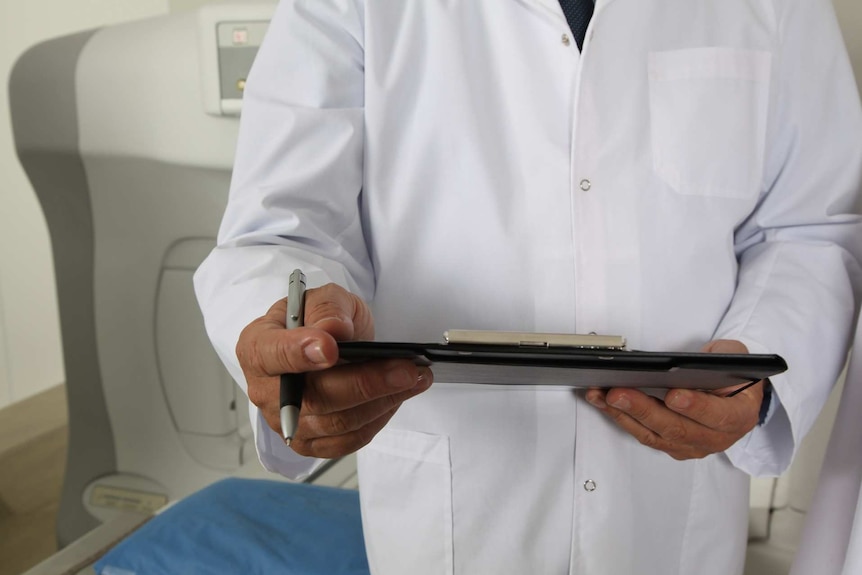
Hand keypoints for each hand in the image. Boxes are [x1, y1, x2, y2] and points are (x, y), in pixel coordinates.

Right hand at [236, 283, 431, 457]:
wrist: (327, 343)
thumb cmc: (319, 320)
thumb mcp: (324, 298)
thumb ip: (327, 308)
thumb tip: (333, 330)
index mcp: (257, 347)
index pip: (272, 355)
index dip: (300, 353)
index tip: (331, 348)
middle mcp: (266, 391)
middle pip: (313, 397)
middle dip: (365, 383)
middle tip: (405, 368)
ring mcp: (287, 423)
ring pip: (337, 422)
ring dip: (382, 401)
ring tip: (415, 378)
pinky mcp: (312, 443)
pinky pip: (348, 440)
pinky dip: (379, 418)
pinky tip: (399, 396)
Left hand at [584, 339, 763, 459]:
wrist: (735, 397)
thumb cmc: (734, 376)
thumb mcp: (737, 357)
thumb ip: (721, 356)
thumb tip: (688, 361)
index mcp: (739, 416)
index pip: (718, 416)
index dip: (696, 407)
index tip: (674, 395)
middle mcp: (716, 437)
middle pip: (676, 428)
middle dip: (643, 410)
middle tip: (618, 393)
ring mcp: (692, 445)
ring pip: (654, 435)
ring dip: (623, 415)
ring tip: (601, 396)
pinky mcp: (671, 446)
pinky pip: (644, 435)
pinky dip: (621, 419)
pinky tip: (603, 402)